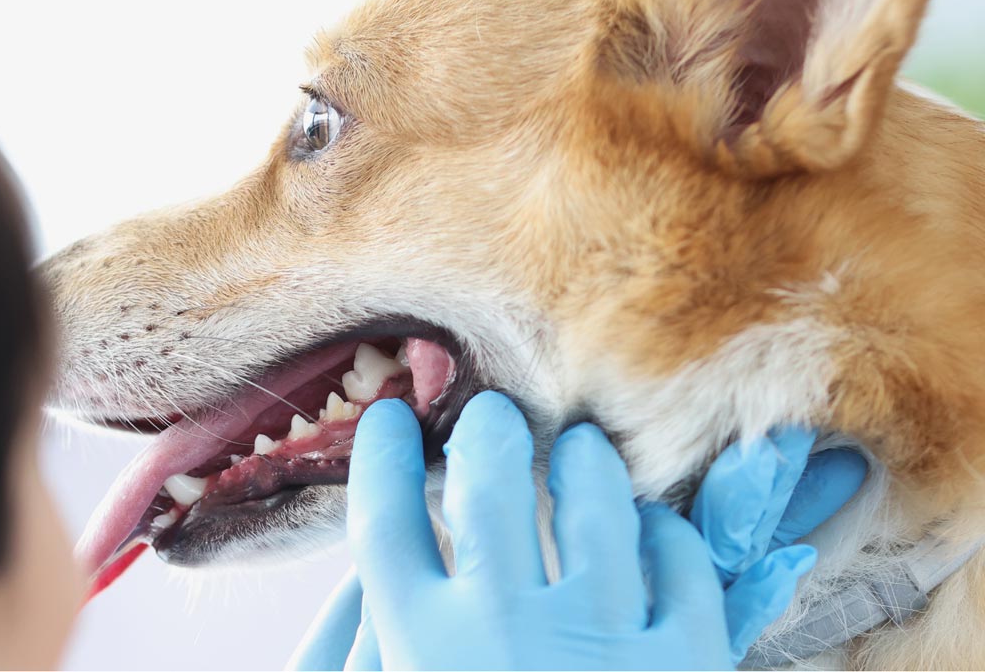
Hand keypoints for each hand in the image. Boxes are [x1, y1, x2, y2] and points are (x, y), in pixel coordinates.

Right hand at [289, 392, 866, 669]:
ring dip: (585, 459)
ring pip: (595, 498)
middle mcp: (505, 633)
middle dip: (489, 430)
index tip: (390, 421)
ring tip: (581, 450)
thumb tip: (374, 577)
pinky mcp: (689, 664)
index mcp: (422, 652)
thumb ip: (374, 650)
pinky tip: (651, 529)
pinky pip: (682, 559)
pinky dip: (665, 531)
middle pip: (490, 480)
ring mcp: (602, 643)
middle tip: (495, 416)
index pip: (384, 522)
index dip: (381, 458)